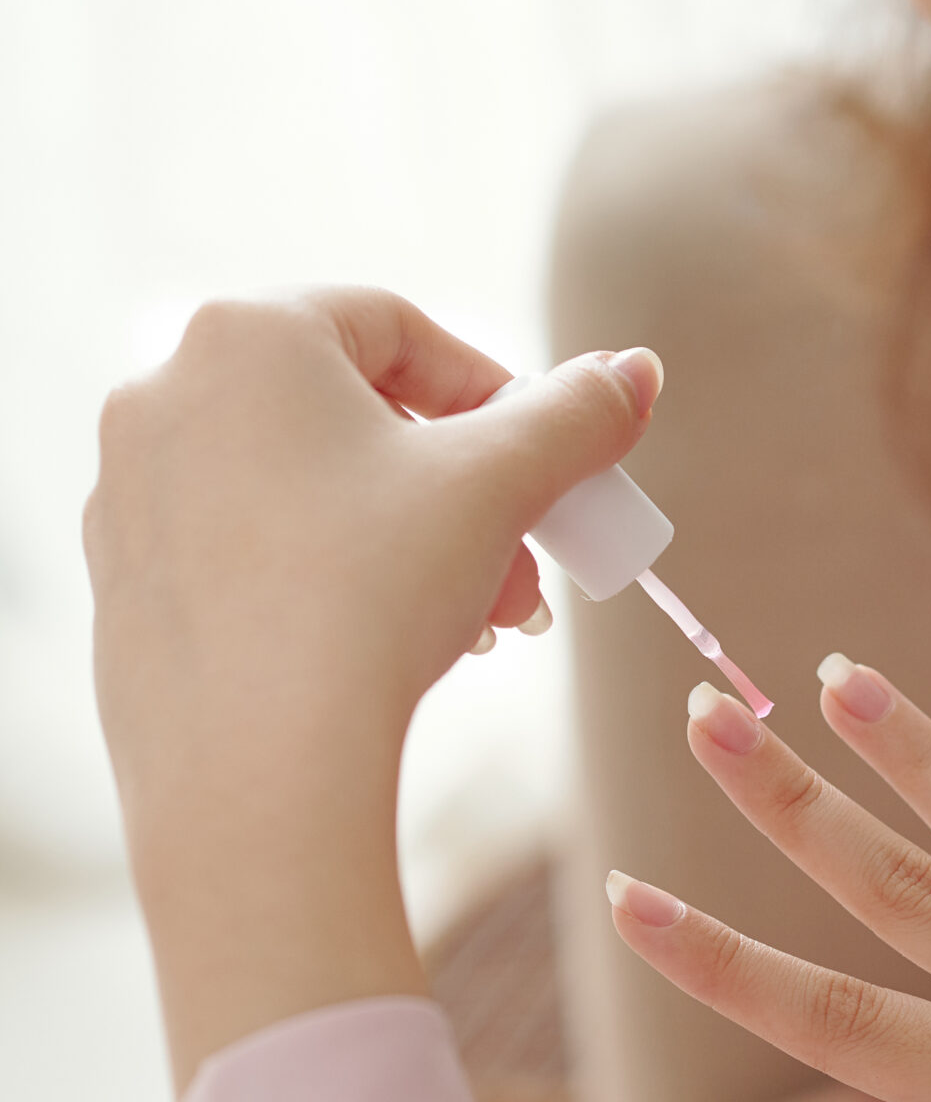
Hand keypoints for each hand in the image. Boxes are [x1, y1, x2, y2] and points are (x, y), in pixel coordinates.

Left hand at [86, 290, 660, 1085]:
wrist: (256, 773)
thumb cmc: (370, 599)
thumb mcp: (499, 488)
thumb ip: (576, 416)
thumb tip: (636, 371)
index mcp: (244, 335)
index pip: (398, 328)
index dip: (493, 394)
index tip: (548, 467)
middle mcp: (163, 393)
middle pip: (350, 417)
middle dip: (457, 491)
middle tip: (522, 566)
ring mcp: (127, 495)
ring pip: (301, 491)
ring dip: (405, 542)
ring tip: (474, 622)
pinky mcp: (123, 586)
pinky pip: (245, 555)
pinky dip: (324, 583)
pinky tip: (383, 652)